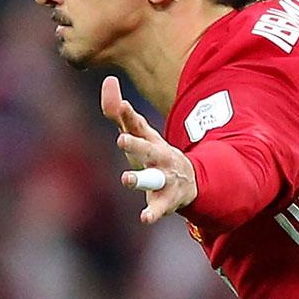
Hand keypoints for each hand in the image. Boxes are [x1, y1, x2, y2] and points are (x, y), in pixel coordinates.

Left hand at [101, 76, 196, 224]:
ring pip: (153, 179)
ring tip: (126, 179)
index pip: (138, 127)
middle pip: (146, 150)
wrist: (190, 181)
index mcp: (150, 141)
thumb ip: (121, 113)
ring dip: (140, 179)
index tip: (122, 106)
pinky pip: (158, 208)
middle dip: (135, 146)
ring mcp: (164, 179)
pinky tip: (144, 218)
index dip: (129, 117)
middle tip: (121, 140)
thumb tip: (108, 80)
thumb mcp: (140, 134)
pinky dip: (152, 213)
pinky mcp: (166, 201)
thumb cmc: (155, 154)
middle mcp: (159, 158)